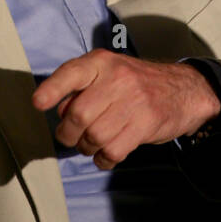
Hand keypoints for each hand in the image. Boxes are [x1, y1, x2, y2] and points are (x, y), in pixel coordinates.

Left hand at [31, 50, 220, 169]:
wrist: (183, 90)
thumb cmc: (136, 83)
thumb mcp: (109, 73)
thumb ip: (83, 87)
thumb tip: (59, 112)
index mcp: (102, 62)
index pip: (71, 73)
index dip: (52, 89)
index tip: (37, 103)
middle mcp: (117, 78)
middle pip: (78, 114)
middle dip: (68, 133)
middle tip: (69, 137)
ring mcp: (134, 101)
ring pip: (94, 136)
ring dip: (87, 147)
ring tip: (91, 143)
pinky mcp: (146, 124)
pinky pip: (113, 151)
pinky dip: (103, 159)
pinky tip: (105, 154)